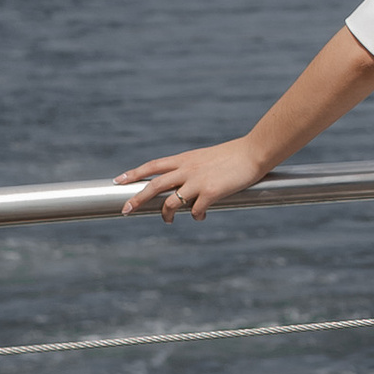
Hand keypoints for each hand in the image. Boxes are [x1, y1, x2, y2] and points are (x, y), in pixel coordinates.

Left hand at [119, 138, 266, 220]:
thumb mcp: (206, 158)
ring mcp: (198, 181)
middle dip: (137, 198)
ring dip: (166, 214)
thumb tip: (185, 183)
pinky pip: (195, 210)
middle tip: (125, 210)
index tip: (119, 180)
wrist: (254, 152)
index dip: (134, 173)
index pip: (153, 165)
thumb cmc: (234, 155)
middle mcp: (187, 169)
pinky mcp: (211, 192)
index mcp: (185, 159)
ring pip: (171, 202)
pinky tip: (201, 217)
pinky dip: (196, 216)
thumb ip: (193, 168)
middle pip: (154, 185)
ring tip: (168, 221)